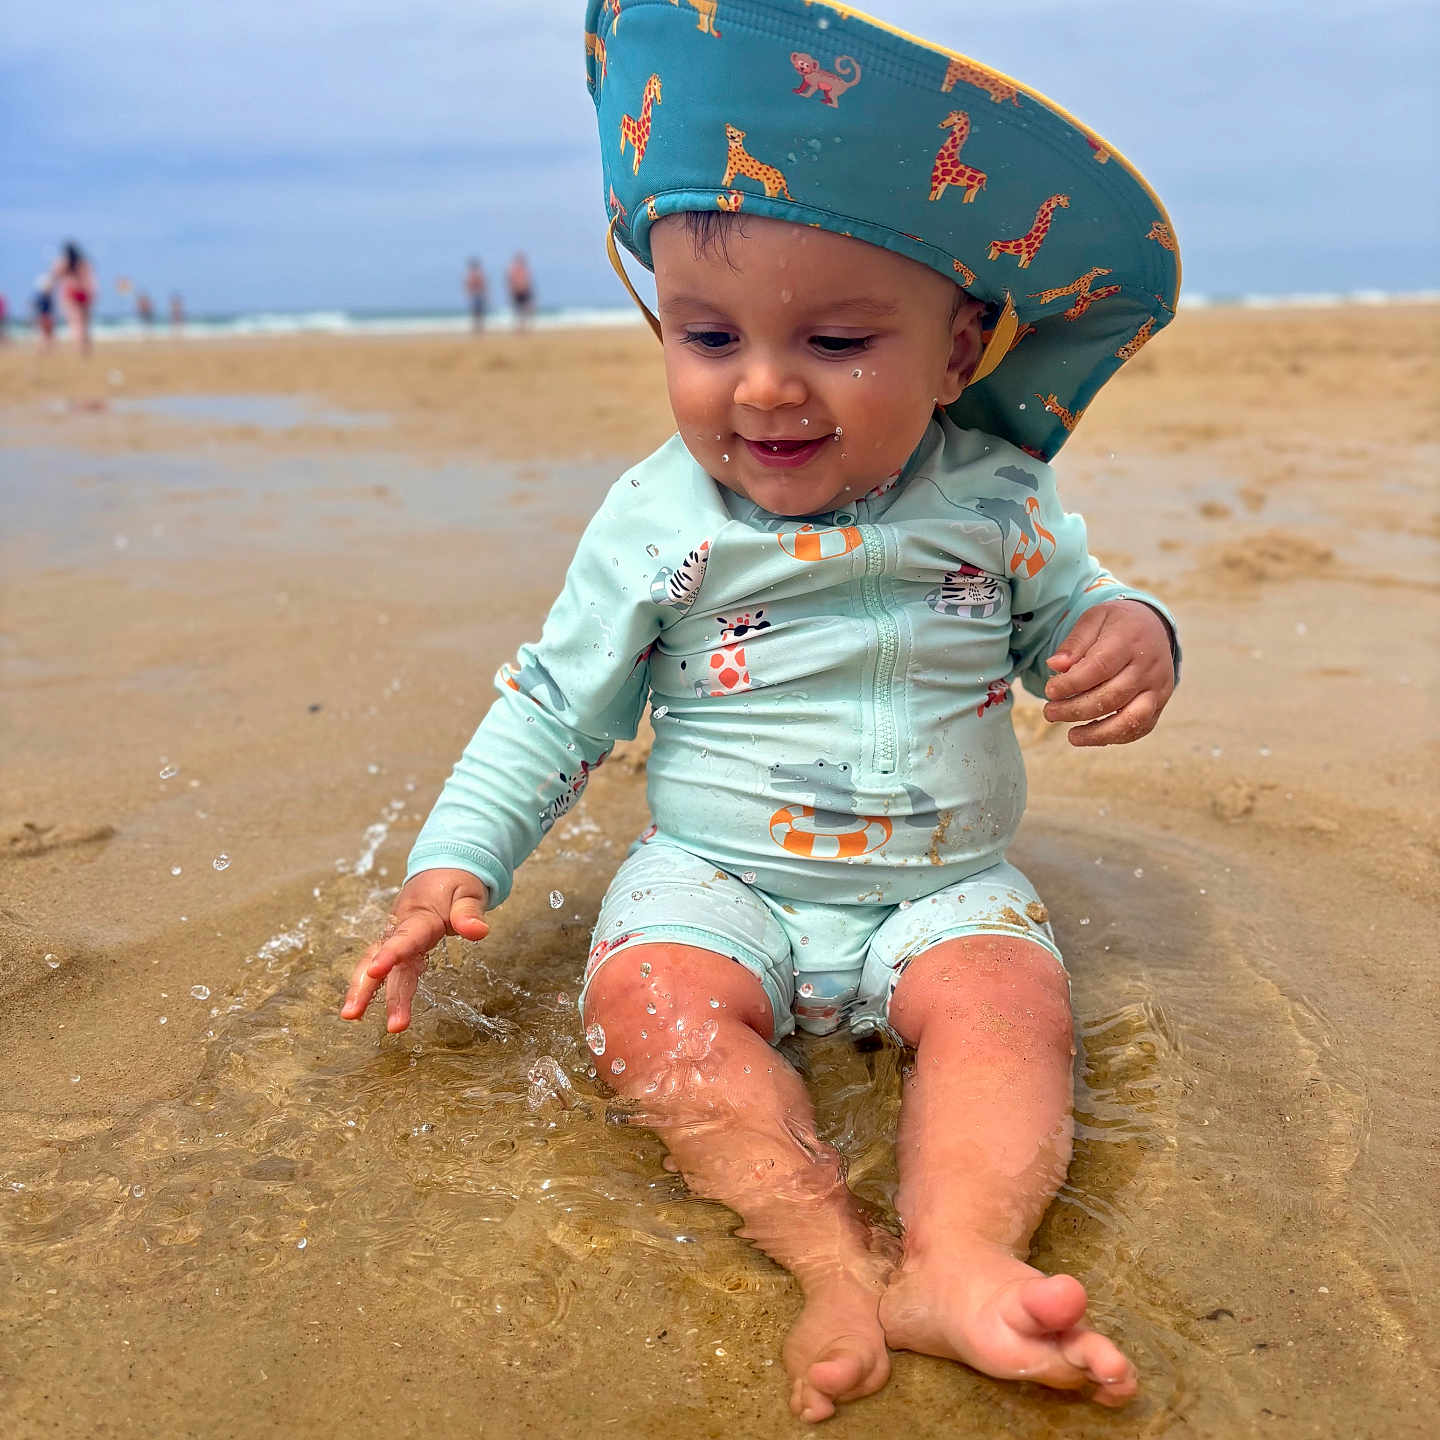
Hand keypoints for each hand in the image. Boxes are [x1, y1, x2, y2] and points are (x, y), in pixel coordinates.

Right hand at [339, 869, 488, 1032]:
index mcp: (419, 915)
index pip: (405, 938)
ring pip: (376, 964)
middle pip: (384, 959)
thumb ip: (470, 913)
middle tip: (352, 1013)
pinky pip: (386, 967)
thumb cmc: (456, 882)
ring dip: (364, 990)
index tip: (375, 970)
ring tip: (350, 1015)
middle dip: (369, 987)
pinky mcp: (399, 945)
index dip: (391, 954)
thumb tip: (478, 931)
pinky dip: (373, 986)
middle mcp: (401, 928)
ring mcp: (397, 936)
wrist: (443, 868)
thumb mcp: (469, 893)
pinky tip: (361, 1006)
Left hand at [1043, 600, 1174, 745]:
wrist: (1154, 625)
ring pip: (1131, 719)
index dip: (1072, 684)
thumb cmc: (1117, 624)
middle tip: (1050, 712)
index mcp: (1129, 640)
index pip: (1099, 668)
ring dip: (1098, 733)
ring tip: (1071, 736)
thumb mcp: (1094, 619)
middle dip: (1075, 709)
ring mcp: (1159, 686)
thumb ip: (1074, 642)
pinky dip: (1117, 737)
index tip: (1050, 691)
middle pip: (1112, 697)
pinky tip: (1093, 737)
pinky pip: (1142, 727)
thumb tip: (1055, 665)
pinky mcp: (1161, 702)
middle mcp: (1148, 666)